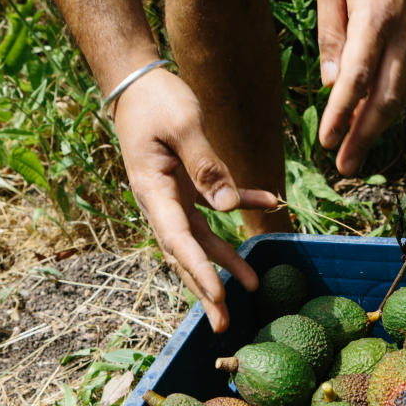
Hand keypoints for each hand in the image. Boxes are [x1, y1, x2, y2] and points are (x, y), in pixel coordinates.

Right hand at [114, 67, 278, 332]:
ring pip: (201, 237)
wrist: (136, 81)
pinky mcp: (185, 182)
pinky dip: (241, 205)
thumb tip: (230, 206)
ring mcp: (172, 195)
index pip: (178, 241)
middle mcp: (160, 202)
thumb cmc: (157, 100)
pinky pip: (213, 204)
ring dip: (225, 261)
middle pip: (185, 254)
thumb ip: (207, 165)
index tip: (220, 296)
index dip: (199, 272)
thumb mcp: (184, 126)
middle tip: (223, 324)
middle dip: (205, 289)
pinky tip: (269, 203)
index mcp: (154, 192)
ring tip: (254, 285)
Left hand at [316, 0, 405, 174]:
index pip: (358, 77)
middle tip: (344, 166)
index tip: (327, 141)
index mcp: (377, 19)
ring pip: (398, 96)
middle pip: (386, 98)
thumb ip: (330, 37)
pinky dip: (385, 108)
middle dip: (364, 136)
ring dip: (376, 129)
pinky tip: (366, 126)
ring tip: (353, 155)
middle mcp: (403, 35)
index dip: (342, 113)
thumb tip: (331, 85)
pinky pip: (402, 83)